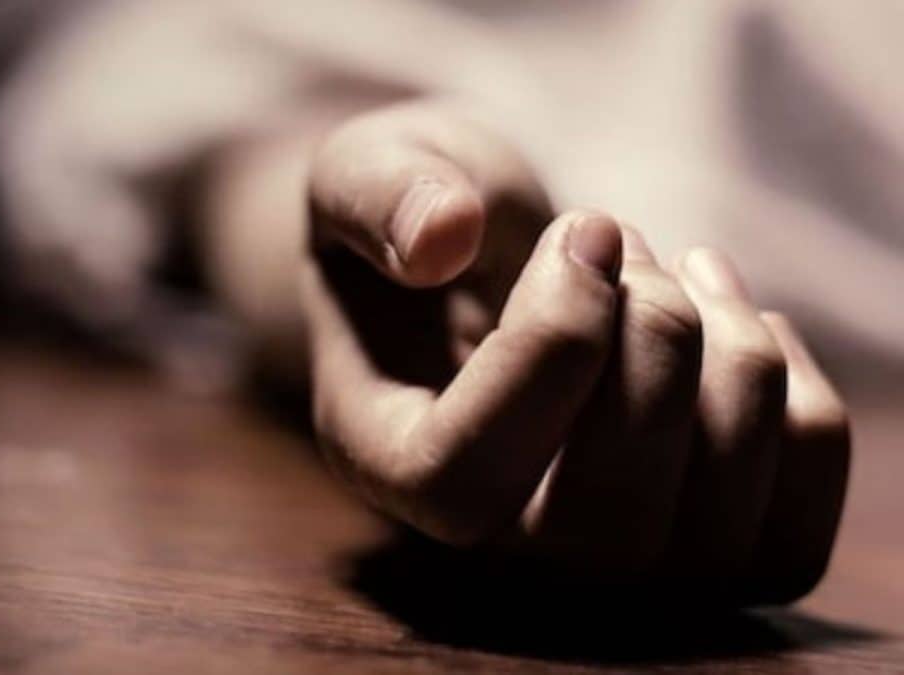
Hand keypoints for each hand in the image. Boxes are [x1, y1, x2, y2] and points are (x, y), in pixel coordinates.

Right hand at [302, 101, 848, 603]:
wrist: (471, 270)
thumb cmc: (417, 223)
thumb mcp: (364, 173)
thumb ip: (379, 194)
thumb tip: (442, 237)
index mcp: (387, 465)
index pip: (464, 480)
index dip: (548, 353)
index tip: (586, 231)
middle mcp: (488, 549)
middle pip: (603, 526)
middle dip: (655, 344)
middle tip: (626, 237)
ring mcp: (598, 567)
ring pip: (711, 534)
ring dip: (734, 357)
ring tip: (679, 267)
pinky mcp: (694, 555)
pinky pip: (788, 534)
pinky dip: (798, 407)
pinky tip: (736, 323)